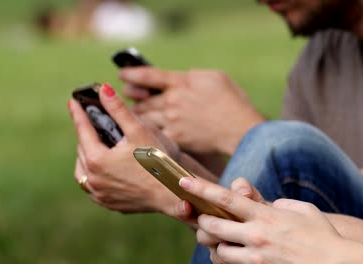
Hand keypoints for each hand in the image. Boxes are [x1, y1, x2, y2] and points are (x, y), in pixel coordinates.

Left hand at [68, 84, 185, 218]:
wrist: (172, 194)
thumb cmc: (158, 162)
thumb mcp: (138, 131)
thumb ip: (119, 109)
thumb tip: (103, 90)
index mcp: (97, 160)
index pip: (82, 131)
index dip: (78, 114)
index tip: (73, 102)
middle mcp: (94, 180)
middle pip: (82, 150)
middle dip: (86, 135)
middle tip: (91, 123)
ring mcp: (100, 194)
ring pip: (83, 171)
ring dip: (86, 156)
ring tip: (95, 145)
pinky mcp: (108, 203)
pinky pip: (93, 187)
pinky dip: (94, 174)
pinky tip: (105, 168)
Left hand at [120, 67, 264, 155]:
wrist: (240, 129)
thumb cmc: (232, 101)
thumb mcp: (214, 77)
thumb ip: (192, 76)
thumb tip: (180, 78)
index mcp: (181, 82)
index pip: (148, 75)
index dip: (132, 73)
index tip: (122, 74)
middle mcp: (172, 101)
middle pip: (142, 99)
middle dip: (132, 97)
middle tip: (126, 96)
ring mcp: (172, 121)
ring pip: (144, 117)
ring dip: (136, 115)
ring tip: (133, 115)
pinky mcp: (175, 138)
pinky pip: (154, 134)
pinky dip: (147, 132)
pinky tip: (144, 133)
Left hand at [178, 177, 345, 263]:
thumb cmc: (324, 236)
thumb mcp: (304, 210)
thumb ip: (281, 204)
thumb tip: (269, 206)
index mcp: (265, 215)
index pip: (226, 199)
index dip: (202, 189)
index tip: (184, 181)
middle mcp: (256, 236)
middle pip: (213, 226)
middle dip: (203, 221)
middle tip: (203, 218)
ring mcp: (256, 257)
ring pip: (219, 250)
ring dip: (217, 244)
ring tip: (224, 240)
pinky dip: (230, 260)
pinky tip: (238, 255)